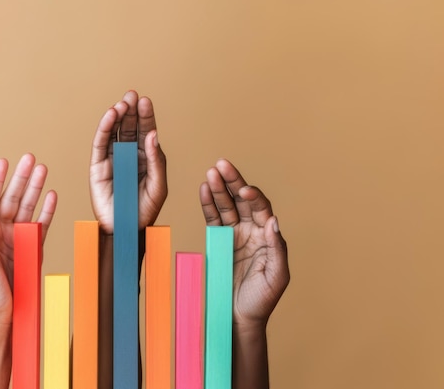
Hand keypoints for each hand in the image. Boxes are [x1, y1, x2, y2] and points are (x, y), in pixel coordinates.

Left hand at [0, 154, 56, 327]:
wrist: (3, 321)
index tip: (3, 162)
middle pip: (11, 201)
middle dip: (21, 179)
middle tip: (30, 159)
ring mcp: (15, 242)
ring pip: (26, 209)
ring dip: (34, 190)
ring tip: (42, 171)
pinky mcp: (30, 251)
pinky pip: (39, 226)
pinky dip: (45, 211)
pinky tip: (50, 197)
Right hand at [89, 90, 167, 233]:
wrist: (126, 229)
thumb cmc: (144, 211)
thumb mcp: (158, 186)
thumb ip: (156, 161)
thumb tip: (153, 135)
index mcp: (146, 158)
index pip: (146, 132)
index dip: (146, 116)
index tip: (146, 102)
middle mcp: (129, 155)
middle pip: (130, 127)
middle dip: (131, 111)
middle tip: (133, 95)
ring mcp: (113, 159)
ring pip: (115, 132)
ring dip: (118, 116)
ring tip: (122, 104)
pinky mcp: (98, 165)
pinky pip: (101, 143)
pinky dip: (104, 128)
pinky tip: (110, 116)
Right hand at [199, 159, 288, 327]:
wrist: (239, 316)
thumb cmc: (262, 300)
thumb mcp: (277, 277)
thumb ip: (277, 249)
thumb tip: (274, 222)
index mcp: (268, 235)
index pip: (261, 208)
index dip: (253, 196)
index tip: (244, 191)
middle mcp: (252, 230)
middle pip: (241, 199)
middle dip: (232, 181)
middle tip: (222, 164)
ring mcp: (234, 233)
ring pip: (226, 205)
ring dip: (218, 188)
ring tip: (210, 173)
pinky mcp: (218, 240)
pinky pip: (212, 218)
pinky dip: (208, 203)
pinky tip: (204, 188)